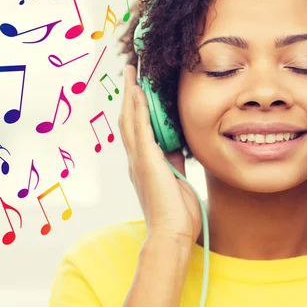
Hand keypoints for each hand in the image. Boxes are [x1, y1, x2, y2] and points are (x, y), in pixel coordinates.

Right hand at [119, 65, 201, 243]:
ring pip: (130, 120)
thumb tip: (177, 145)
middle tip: (130, 71)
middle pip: (129, 119)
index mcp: (144, 164)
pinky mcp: (146, 161)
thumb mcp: (177, 180)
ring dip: (130, 94)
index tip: (137, 88)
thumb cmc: (177, 214)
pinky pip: (140, 129)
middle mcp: (137, 159)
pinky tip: (137, 92)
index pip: (138, 129)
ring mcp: (139, 160)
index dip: (135, 107)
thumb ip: (174, 161)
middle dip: (129, 94)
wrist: (172, 235)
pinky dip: (137, 109)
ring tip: (131, 73)